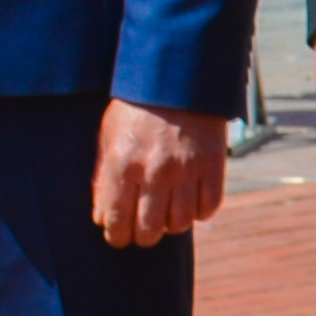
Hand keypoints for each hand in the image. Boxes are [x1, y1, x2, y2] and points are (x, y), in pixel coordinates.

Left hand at [91, 103, 227, 245]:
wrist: (178, 79)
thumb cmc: (136, 108)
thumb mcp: (108, 136)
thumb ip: (104, 176)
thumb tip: (102, 215)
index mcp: (122, 163)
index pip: (115, 219)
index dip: (115, 235)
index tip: (117, 236)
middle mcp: (154, 171)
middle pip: (148, 229)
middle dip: (142, 237)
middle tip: (141, 233)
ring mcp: (186, 170)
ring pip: (179, 223)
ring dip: (171, 225)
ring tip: (165, 218)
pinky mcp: (213, 165)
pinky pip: (209, 206)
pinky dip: (200, 212)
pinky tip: (190, 205)